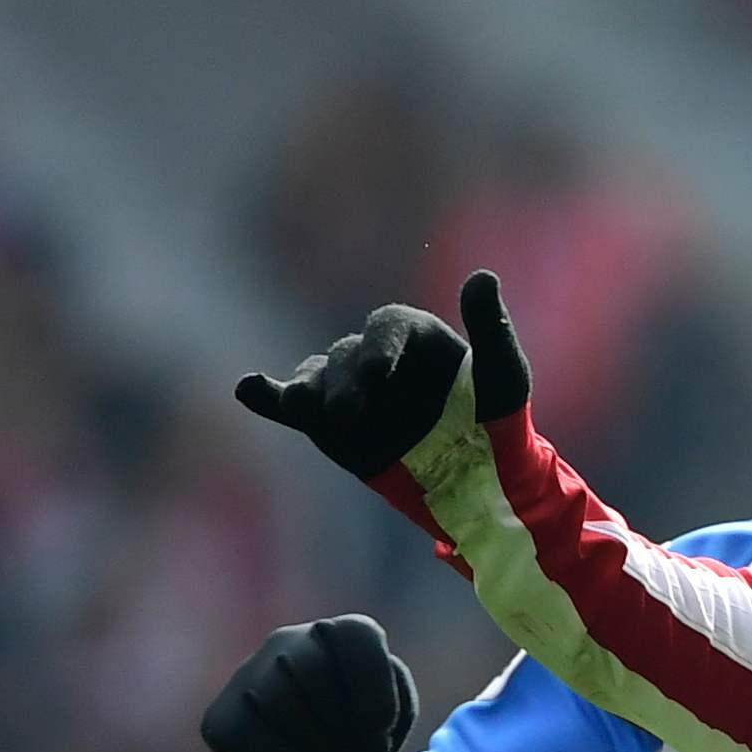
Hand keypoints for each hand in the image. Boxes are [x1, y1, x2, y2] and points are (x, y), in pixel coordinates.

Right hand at [200, 615, 413, 751]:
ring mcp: (247, 676)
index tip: (381, 728)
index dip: (373, 689)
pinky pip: (252, 740)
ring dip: (316, 750)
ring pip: (278, 703)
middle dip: (343, 726)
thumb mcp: (392, 724)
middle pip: (313, 670)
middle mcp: (286, 643)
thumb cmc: (360, 742)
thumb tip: (363, 719)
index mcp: (335, 636)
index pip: (356, 636)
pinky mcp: (220, 719)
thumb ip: (389, 709)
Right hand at [232, 268, 532, 478]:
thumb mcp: (504, 376)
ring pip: (316, 380)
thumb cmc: (496, 419)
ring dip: (301, 390)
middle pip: (348, 357)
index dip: (381, 344)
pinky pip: (290, 404)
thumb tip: (482, 275)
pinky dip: (267, 396)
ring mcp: (344, 386)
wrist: (477, 475)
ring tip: (295, 404)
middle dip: (346, 383)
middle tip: (348, 413)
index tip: (381, 371)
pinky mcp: (324, 421)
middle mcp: (372, 354)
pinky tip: (247, 389)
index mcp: (411, 335)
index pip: (388, 325)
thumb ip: (490, 329)